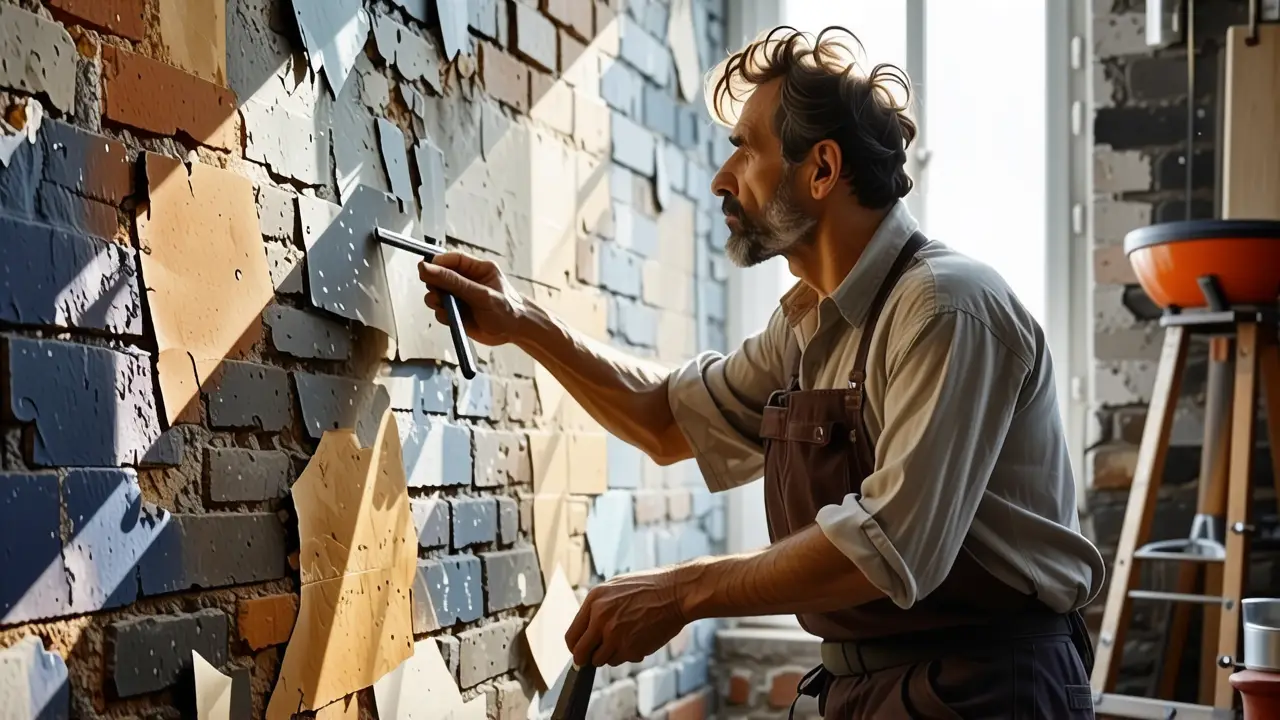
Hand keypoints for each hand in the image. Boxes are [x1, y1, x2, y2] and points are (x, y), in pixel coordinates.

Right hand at [419, 252, 525, 345]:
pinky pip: (441, 311)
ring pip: (437, 294)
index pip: (451, 259)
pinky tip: (453, 318)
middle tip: (438, 294)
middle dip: (435, 285)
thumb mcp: (480, 294)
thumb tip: (429, 269)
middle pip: (440, 276)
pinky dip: (443, 315)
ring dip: (436, 301)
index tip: (424, 269)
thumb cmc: (508, 310)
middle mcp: (467, 282)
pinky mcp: (458, 313)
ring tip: (445, 307)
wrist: (517, 332)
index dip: (436, 263)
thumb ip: (454, 282)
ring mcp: (461, 298)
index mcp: (477, 269)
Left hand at [565, 568, 687, 666]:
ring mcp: (615, 636)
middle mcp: (600, 619)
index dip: (575, 647)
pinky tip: (640, 638)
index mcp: (594, 601)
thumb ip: (598, 607)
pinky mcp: (631, 648)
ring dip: (611, 655)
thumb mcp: (615, 587)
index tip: (580, 652)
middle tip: (592, 659)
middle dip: (586, 659)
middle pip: (581, 653)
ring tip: (626, 639)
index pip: (572, 635)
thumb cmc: (650, 587)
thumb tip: (587, 629)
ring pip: (602, 660)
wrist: (677, 592)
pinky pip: (622, 660)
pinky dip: (629, 654)